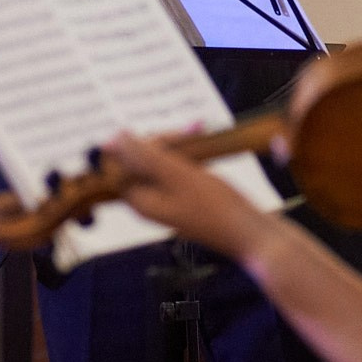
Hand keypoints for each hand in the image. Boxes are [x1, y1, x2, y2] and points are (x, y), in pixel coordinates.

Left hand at [105, 132, 279, 261]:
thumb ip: (144, 157)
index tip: (165, 138)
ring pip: (162, 161)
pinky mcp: (185, 196)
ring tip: (201, 130)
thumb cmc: (215, 206)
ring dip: (179, 144)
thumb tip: (112, 139)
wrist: (250, 232)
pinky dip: (189, 154)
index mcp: (140, 201)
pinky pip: (178, 168)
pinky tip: (204, 141)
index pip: (122, 164)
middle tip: (192, 131)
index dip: (139, 144)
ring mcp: (168, 199)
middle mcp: (150, 201)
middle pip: (142, 160)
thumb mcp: (178, 175)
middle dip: (164, 141)